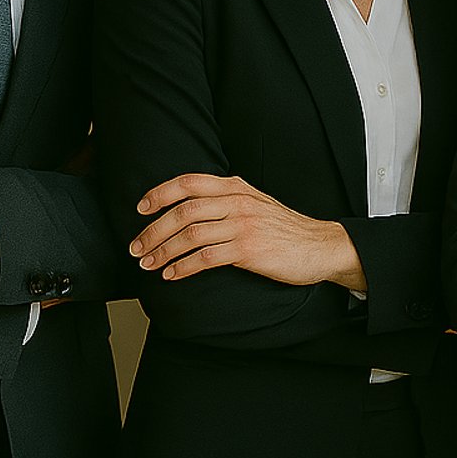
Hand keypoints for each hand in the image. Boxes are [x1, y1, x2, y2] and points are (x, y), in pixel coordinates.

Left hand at [130, 174, 364, 289]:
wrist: (320, 245)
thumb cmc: (284, 228)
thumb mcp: (255, 202)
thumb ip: (227, 200)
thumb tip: (190, 207)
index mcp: (236, 187)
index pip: (189, 182)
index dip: (160, 193)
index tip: (140, 208)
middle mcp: (237, 202)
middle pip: (183, 211)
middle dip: (153, 230)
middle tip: (136, 247)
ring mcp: (243, 226)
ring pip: (190, 235)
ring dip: (163, 251)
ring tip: (148, 264)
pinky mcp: (249, 250)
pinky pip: (206, 258)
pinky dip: (183, 268)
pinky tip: (172, 275)